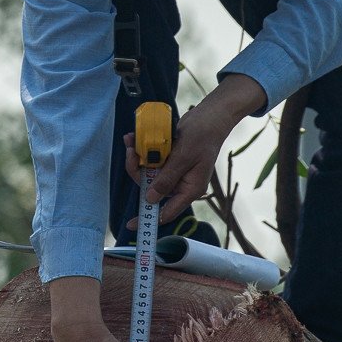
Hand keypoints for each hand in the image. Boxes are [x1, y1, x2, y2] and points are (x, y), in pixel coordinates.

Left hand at [125, 74, 265, 227]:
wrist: (210, 116)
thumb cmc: (204, 136)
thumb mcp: (184, 157)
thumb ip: (167, 178)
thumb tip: (150, 198)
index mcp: (190, 189)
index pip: (167, 211)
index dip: (148, 218)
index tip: (131, 225)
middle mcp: (181, 184)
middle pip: (151, 189)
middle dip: (137, 171)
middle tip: (131, 152)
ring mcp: (174, 172)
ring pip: (148, 174)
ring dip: (137, 158)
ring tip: (131, 140)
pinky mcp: (169, 161)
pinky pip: (151, 162)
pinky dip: (142, 151)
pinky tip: (135, 139)